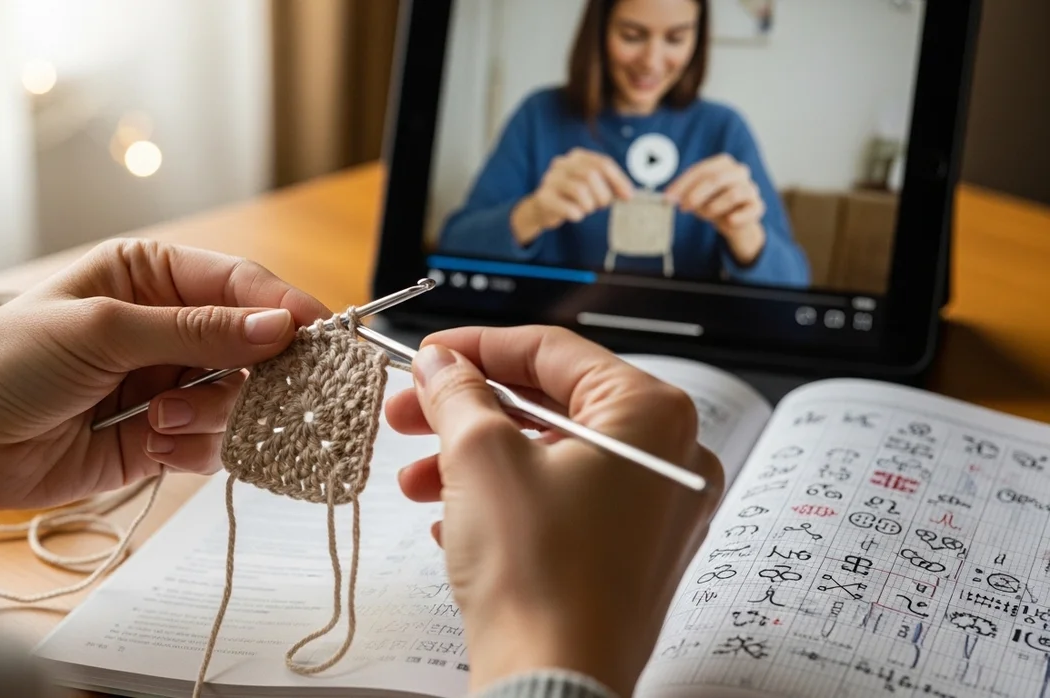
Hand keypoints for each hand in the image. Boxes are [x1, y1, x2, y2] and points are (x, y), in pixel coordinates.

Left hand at [0, 239, 328, 514]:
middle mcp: (166, 327)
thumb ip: (197, 331)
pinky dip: (193, 447)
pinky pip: (212, 442)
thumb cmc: (6, 363)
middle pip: (252, 346)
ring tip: (157, 420)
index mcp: (149, 276)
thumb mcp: (103, 329)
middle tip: (250, 393)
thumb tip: (279, 326)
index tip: (322, 335)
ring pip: (239, 399)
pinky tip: (151, 444)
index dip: (283, 307)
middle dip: (250, 373)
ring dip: (210, 414)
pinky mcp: (160, 436)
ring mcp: (166, 383)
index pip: (239, 282)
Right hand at [384, 326, 722, 695]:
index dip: (477, 347)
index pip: (552, 351)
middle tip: (410, 412)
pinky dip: (503, 500)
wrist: (554, 681)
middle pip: (550, 404)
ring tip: (416, 478)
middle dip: (467, 410)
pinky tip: (450, 519)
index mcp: (650, 415)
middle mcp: (668, 457)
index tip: (429, 356)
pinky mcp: (629, 554)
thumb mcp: (480, 457)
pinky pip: (561, 502)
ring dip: (474, 460)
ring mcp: (654, 510)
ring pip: (550, 457)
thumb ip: (458, 393)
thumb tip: (442, 366)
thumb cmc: (540, 577)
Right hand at [511, 148, 633, 245]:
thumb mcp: (593, 186)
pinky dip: (577, 214)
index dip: (619, 180)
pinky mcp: (544, 197)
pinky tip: (575, 215)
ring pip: (580, 190)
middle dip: (603, 195)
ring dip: (589, 205)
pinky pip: (568, 207)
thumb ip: (611, 186)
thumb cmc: (571, 196)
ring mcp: (550, 179)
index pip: (603, 163)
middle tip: (601, 206)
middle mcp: (562, 163)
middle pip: (591, 175)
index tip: (628, 196)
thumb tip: (629, 194)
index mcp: (577, 156)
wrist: (542, 208)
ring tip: (586, 209)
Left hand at [664, 153, 765, 265]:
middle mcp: (739, 171)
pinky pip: (750, 210)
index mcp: (722, 163)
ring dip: (713, 208)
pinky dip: (738, 216)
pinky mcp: (757, 205)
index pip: (701, 170)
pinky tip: (730, 220)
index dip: (683, 184)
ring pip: (732, 194)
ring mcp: (750, 187)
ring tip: (705, 215)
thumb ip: (684, 194)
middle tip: (683, 207)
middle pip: (716, 179)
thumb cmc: (713, 203)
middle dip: (696, 194)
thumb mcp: (696, 197)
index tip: (669, 197)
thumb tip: (669, 197)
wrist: (734, 221)